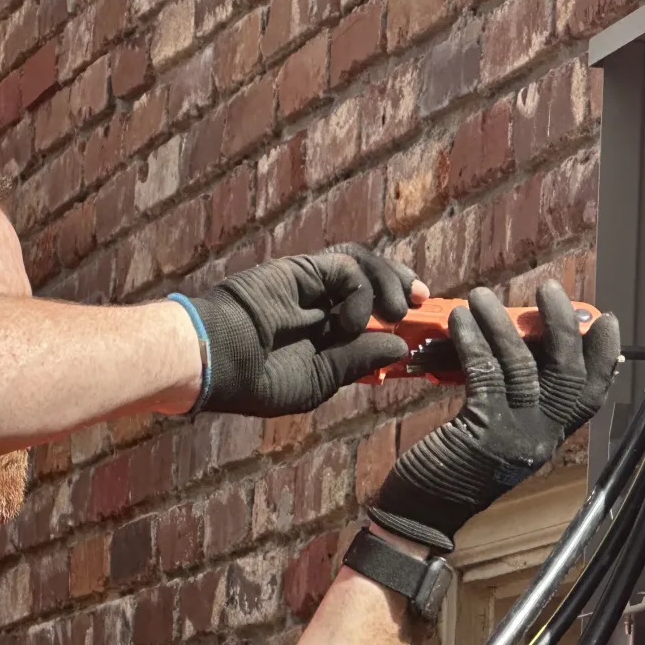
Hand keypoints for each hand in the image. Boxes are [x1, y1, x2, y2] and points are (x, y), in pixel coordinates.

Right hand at [177, 244, 420, 416]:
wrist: (218, 360)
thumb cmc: (257, 380)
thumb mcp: (319, 379)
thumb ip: (358, 361)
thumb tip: (400, 347)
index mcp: (324, 336)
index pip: (372, 316)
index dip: (402, 316)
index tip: (425, 327)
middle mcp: (321, 306)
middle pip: (374, 283)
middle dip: (404, 288)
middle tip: (422, 303)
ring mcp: (311, 285)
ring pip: (364, 266)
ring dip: (390, 281)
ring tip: (399, 309)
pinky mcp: (302, 269)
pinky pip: (345, 265)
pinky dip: (359, 289)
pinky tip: (350, 317)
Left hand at [369, 281, 621, 552]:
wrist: (419, 518)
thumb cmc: (446, 474)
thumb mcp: (490, 437)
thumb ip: (508, 404)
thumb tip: (512, 352)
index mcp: (546, 438)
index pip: (591, 395)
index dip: (604, 357)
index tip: (605, 321)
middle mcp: (540, 437)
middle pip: (569, 372)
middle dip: (562, 325)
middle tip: (548, 289)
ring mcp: (514, 435)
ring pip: (524, 365)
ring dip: (503, 324)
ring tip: (483, 295)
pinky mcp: (482, 431)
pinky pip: (486, 375)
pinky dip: (474, 343)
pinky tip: (460, 320)